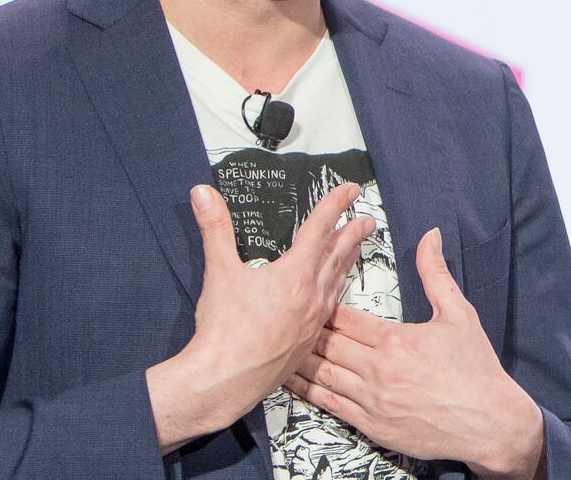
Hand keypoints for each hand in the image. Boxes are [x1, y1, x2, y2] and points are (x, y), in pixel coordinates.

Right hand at [147, 182, 374, 453]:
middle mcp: (312, 297)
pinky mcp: (308, 342)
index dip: (335, 204)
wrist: (226, 380)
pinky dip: (336, 291)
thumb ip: (214, 227)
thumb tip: (203, 193)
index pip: (320, 228)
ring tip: (355, 250)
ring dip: (348, 261)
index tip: (350, 189)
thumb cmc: (224, 330)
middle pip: (339, 255)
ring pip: (338, 282)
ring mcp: (313, 322)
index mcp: (295, 275)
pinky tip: (332, 295)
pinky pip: (330, 309)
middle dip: (353, 233)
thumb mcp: (219, 271)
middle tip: (366, 219)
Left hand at [284, 227, 545, 479]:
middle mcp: (379, 371)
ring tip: (276, 346)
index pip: (345, 317)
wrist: (491, 423)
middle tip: (283, 317)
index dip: (322, 305)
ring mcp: (373, 401)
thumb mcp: (459, 314)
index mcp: (396, 340)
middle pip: (327, 344)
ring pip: (322, 375)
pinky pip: (330, 404)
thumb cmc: (477, 370)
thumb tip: (429, 236)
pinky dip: (308, 391)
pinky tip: (292, 381)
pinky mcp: (372, 425)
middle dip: (304, 330)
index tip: (307, 294)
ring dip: (298, 360)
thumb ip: (435, 273)